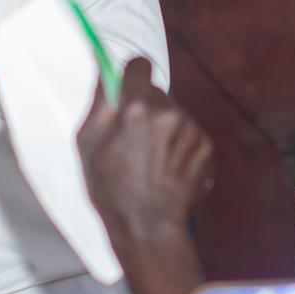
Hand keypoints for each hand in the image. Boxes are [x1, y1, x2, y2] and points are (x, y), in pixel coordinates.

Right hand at [78, 58, 213, 250]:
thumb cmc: (111, 190)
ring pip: (174, 115)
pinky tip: (167, 170)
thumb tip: (103, 72)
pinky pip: (189, 134)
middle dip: (146, 109)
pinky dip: (180, 147)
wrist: (149, 228)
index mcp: (136, 108)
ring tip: (151, 162)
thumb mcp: (88, 145)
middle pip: (157, 93)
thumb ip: (98, 103)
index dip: (132, 77)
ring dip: (165, 128)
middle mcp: (168, 112)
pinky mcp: (206, 146)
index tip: (128, 90)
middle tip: (134, 140)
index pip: (139, 65)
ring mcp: (191, 129)